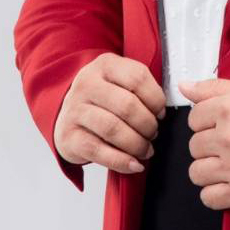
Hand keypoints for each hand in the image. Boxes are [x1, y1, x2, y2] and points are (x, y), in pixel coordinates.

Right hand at [54, 53, 166, 174]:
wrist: (67, 113)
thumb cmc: (101, 98)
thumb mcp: (118, 80)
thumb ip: (139, 88)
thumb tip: (162, 110)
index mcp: (105, 65)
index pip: (137, 78)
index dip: (155, 98)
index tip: (160, 112)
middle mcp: (87, 84)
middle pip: (127, 105)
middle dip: (147, 124)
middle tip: (154, 133)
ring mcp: (75, 110)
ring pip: (113, 129)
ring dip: (136, 144)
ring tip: (146, 149)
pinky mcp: (68, 137)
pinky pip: (98, 151)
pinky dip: (121, 161)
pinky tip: (134, 164)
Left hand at [178, 77, 229, 208]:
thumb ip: (214, 88)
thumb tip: (186, 87)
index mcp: (227, 109)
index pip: (193, 118)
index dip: (206, 121)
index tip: (218, 124)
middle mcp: (226, 138)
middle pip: (194, 146)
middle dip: (208, 143)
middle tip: (226, 142)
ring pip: (196, 172)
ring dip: (208, 168)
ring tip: (226, 162)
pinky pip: (209, 198)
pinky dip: (214, 192)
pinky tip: (228, 181)